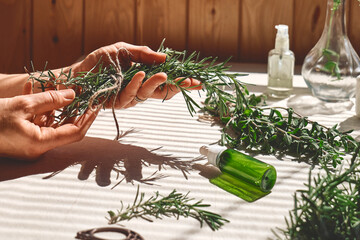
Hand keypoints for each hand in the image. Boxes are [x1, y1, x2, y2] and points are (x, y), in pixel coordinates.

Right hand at [0, 88, 98, 159]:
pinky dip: (37, 107)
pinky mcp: (21, 136)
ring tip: (53, 84)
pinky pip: (36, 121)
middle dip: (72, 107)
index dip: (88, 117)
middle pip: (65, 126)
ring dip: (52, 103)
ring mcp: (29, 142)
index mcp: (41, 143)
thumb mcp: (21, 105)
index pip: (76, 132)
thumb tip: (73, 94)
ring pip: (50, 121)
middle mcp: (38, 146)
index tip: (96, 103)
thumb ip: (49, 99)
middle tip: (79, 90)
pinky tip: (32, 89)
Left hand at [71, 42, 201, 108]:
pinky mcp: (116, 102)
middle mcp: (139, 89)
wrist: (78, 72)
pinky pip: (129, 96)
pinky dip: (136, 85)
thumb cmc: (100, 61)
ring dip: (156, 84)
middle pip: (162, 91)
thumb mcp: (123, 49)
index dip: (181, 82)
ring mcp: (129, 97)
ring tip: (164, 75)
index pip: (166, 81)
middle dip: (177, 87)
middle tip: (189, 81)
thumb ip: (143, 54)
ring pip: (147, 94)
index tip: (197, 82)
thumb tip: (165, 57)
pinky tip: (140, 75)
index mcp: (143, 77)